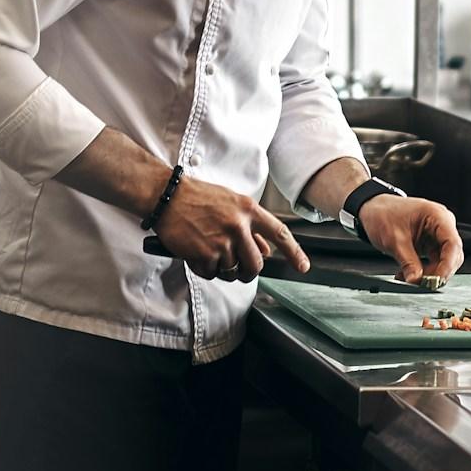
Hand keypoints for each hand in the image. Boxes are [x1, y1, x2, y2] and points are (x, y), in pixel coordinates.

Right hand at [156, 175, 310, 282]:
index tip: (303, 266)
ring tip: (209, 252)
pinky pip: (211, 273)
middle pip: (256, 265)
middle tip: (236, 267)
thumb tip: (265, 249)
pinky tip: (196, 253)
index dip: (294, 253)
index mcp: (249, 210)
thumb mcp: (231, 203)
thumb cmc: (198, 197)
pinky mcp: (205, 254)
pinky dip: (204, 269)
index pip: (280, 234)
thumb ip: (250, 225)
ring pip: (232, 272)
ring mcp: (222, 241)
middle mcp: (239, 226)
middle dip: (247, 272)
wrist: (167, 196)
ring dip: (222, 269)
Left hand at [356, 196, 464, 284]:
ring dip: (429, 273)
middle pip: (452, 254)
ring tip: (410, 279)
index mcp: (437, 216)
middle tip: (422, 283)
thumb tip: (416, 280)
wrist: (372, 209)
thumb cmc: (383, 214)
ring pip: (443, 261)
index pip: (452, 244)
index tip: (437, 280)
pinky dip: (423, 271)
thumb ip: (408, 262)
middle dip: (438, 272)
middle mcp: (442, 224)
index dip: (448, 265)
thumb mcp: (394, 240)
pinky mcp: (430, 243)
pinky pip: (434, 261)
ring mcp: (437, 234)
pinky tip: (409, 274)